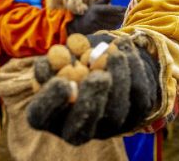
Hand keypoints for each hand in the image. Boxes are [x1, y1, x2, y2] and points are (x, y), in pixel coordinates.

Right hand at [27, 35, 159, 143]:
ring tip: (115, 53)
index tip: (61, 82)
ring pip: (115, 114)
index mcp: (50, 114)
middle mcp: (77, 129)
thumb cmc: (79, 56)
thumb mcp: (65, 53)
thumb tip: (57, 57)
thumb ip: (58, 57)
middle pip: (80, 130)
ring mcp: (107, 126)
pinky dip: (134, 70)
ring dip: (117, 79)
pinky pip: (138, 97)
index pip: (41, 117)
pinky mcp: (135, 114)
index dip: (50, 102)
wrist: (111, 57)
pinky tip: (126, 47)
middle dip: (90, 102)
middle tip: (98, 77)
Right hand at [67, 3, 126, 34]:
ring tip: (126, 19)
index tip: (126, 8)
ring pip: (112, 24)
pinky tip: (120, 25)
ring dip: (119, 22)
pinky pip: (109, 29)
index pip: (109, 9)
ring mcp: (96, 25)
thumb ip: (103, 1)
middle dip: (121, 16)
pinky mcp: (97, 31)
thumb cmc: (89, 14)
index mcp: (96, 9)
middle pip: (112, 17)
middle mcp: (96, 17)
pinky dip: (115, 27)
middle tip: (129, 14)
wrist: (79, 25)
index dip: (118, 9)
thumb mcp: (94, 6)